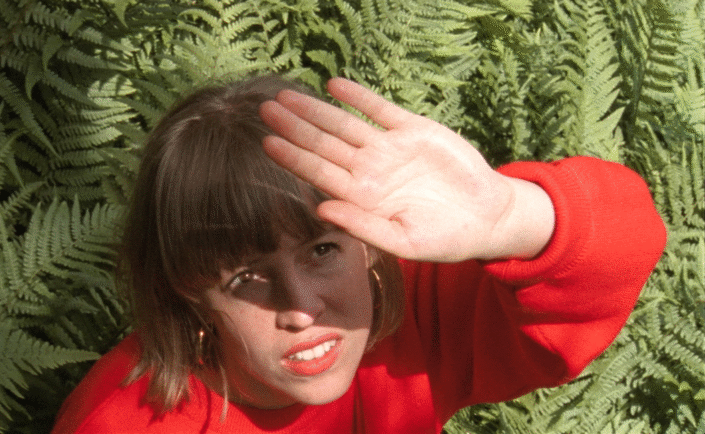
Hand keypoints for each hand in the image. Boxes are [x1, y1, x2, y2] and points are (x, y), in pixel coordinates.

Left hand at [259, 78, 553, 261]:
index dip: (293, 158)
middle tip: (265, 109)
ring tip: (287, 94)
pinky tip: (334, 85)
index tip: (267, 143)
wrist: (486, 217)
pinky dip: (359, 97)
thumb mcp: (404, 242)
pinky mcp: (413, 131)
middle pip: (323, 145)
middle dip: (295, 127)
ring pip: (345, 124)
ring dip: (317, 109)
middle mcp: (369, 171)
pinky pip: (379, 110)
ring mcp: (389, 149)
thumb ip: (364, 226)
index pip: (319, 174)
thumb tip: (322, 210)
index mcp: (362, 198)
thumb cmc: (444, 238)